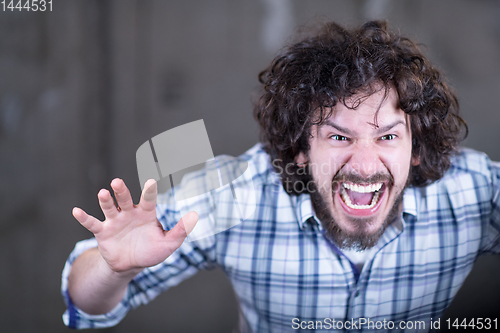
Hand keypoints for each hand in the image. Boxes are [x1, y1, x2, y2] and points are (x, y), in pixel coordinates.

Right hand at [72, 178, 197, 273]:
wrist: (131, 265)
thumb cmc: (151, 250)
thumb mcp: (168, 243)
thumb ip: (180, 230)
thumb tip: (194, 216)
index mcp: (146, 213)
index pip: (148, 200)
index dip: (149, 191)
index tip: (151, 181)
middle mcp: (129, 213)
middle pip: (125, 199)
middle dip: (121, 190)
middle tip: (117, 181)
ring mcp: (115, 221)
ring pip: (109, 207)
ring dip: (105, 200)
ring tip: (103, 193)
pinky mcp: (103, 232)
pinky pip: (92, 223)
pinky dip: (84, 217)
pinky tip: (76, 211)